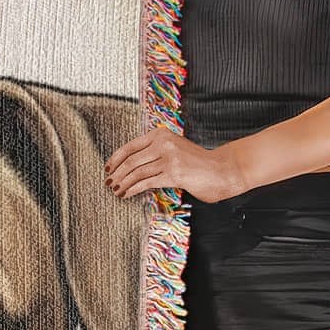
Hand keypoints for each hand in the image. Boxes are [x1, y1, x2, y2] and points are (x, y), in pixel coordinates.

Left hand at [105, 126, 244, 202]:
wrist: (222, 169)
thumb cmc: (197, 162)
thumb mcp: (174, 149)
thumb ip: (155, 152)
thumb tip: (131, 165)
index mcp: (161, 135)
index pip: (130, 146)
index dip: (115, 159)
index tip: (108, 168)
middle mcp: (164, 143)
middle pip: (131, 160)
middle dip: (117, 173)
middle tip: (109, 182)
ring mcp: (169, 158)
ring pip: (136, 172)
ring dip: (123, 183)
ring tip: (116, 190)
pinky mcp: (173, 173)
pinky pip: (146, 182)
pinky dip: (133, 189)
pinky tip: (127, 194)